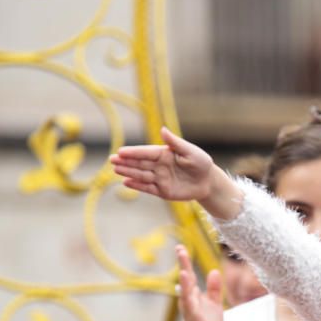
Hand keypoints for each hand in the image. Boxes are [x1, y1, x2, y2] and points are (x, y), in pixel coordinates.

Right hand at [112, 127, 231, 207]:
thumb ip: (175, 143)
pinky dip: (137, 186)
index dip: (133, 152)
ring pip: (141, 175)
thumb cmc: (201, 163)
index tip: (120, 151)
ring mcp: (160, 179)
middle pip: (140, 164)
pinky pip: (148, 188)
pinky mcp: (163, 191)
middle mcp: (159, 166)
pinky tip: (126, 182)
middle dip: (126, 162)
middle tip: (111, 160)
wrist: (208, 182)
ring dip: (128, 172)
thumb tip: (162, 129)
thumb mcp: (190, 151)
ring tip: (116, 169)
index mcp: (164, 154)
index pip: (146, 153)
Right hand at [176, 245, 223, 320]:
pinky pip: (189, 301)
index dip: (186, 262)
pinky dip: (186, 291)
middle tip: (179, 247)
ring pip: (186, 288)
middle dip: (183, 263)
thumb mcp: (214, 304)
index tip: (181, 247)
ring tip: (182, 261)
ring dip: (184, 275)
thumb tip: (214, 271)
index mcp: (194, 295)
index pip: (190, 275)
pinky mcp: (192, 315)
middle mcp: (189, 299)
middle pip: (186, 278)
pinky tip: (185, 280)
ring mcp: (189, 307)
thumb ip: (214, 288)